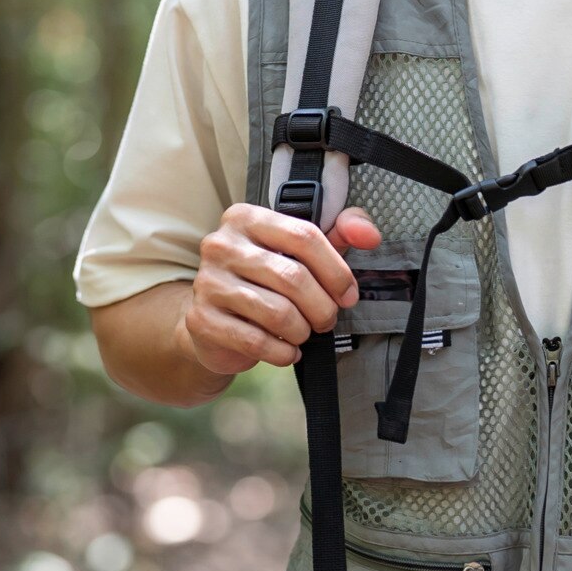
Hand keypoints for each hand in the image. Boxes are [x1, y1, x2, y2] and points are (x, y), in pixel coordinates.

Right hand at [175, 202, 383, 377]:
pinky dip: (283, 353)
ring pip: (278, 313)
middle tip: (326, 320)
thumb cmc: (263, 281)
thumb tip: (369, 234)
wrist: (213, 321)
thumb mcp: (299, 251)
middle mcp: (222, 245)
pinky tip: (287, 352)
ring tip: (303, 333)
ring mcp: (208, 282)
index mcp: (246, 218)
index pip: (304, 236)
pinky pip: (256, 342)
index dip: (336, 270)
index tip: (348, 294)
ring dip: (302, 331)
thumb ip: (338, 234)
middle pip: (293, 277)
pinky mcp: (202, 320)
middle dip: (322, 307)